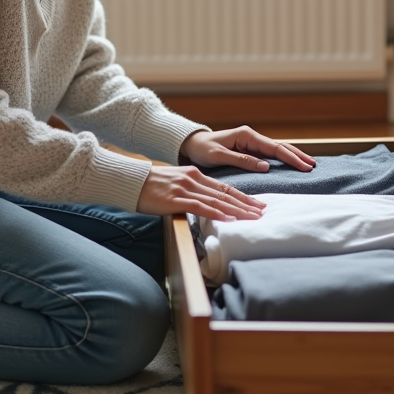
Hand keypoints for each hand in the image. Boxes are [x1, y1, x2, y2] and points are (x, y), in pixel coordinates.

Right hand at [136, 165, 265, 221]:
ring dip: (237, 210)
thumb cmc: (151, 184)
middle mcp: (194, 179)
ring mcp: (185, 189)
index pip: (224, 187)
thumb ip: (191, 189)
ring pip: (217, 200)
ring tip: (252, 217)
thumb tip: (204, 201)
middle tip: (262, 212)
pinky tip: (228, 219)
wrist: (131, 181)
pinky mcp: (176, 199)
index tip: (257, 204)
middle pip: (225, 193)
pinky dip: (217, 213)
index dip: (242, 196)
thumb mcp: (175, 181)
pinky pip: (200, 207)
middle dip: (246, 204)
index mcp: (195, 174)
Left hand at [178, 126, 316, 172]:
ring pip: (277, 150)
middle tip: (313, 166)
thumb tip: (266, 166)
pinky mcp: (250, 149)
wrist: (193, 144)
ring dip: (293, 156)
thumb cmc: (204, 150)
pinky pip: (271, 154)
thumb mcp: (219, 156)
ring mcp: (252, 143)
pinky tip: (293, 163)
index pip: (274, 148)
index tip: (304, 166)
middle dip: (297, 156)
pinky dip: (284, 158)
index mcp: (246, 136)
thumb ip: (242, 160)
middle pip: (280, 146)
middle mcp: (252, 137)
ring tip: (308, 164)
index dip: (290, 157)